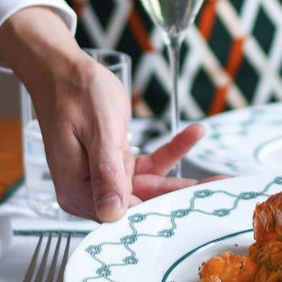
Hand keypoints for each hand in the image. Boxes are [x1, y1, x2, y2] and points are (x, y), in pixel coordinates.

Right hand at [0, 7, 207, 220]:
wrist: (61, 67)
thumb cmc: (74, 92)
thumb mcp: (98, 131)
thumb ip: (107, 173)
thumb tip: (112, 213)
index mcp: (78, 191)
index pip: (126, 214)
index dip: (162, 213)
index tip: (195, 210)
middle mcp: (90, 191)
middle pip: (144, 201)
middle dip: (182, 196)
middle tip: (219, 191)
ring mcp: (103, 177)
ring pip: (152, 184)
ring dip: (183, 176)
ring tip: (219, 176)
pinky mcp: (114, 163)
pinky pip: (148, 163)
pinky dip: (171, 149)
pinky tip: (194, 133)